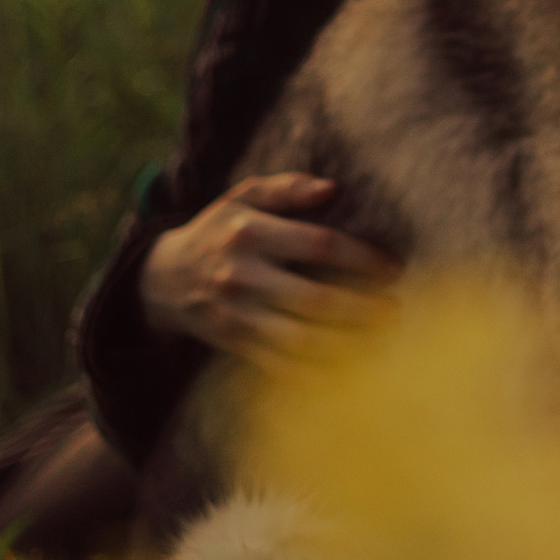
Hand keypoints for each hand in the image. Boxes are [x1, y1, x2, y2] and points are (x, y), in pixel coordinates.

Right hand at [140, 173, 400, 365]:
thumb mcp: (243, 195)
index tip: (394, 268)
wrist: (163, 278)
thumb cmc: (221, 229)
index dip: (360, 257)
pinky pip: (281, 364)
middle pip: (313, 299)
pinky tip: (350, 368)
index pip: (318, 244)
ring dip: (346, 345)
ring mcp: (236, 314)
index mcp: (250, 232)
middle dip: (361, 309)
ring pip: (299, 339)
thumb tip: (333, 188)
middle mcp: (242, 275)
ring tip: (382, 341)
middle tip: (396, 311)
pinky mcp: (234, 343)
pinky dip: (316, 371)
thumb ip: (288, 188)